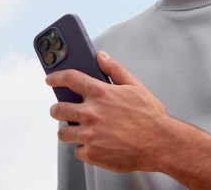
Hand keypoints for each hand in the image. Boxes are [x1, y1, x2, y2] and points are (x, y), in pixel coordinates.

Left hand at [46, 51, 171, 171]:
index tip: (50, 79)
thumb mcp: (135, 86)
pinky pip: (77, 151)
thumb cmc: (151, 117)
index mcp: (100, 93)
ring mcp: (90, 134)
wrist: (160, 144)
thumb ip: (115, 69)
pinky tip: (94, 145)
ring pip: (63, 132)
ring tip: (78, 130)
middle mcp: (91, 113)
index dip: (56, 77)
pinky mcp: (92, 153)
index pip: (69, 79)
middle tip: (62, 110)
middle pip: (58, 109)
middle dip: (57, 109)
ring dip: (68, 130)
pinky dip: (83, 148)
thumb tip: (101, 56)